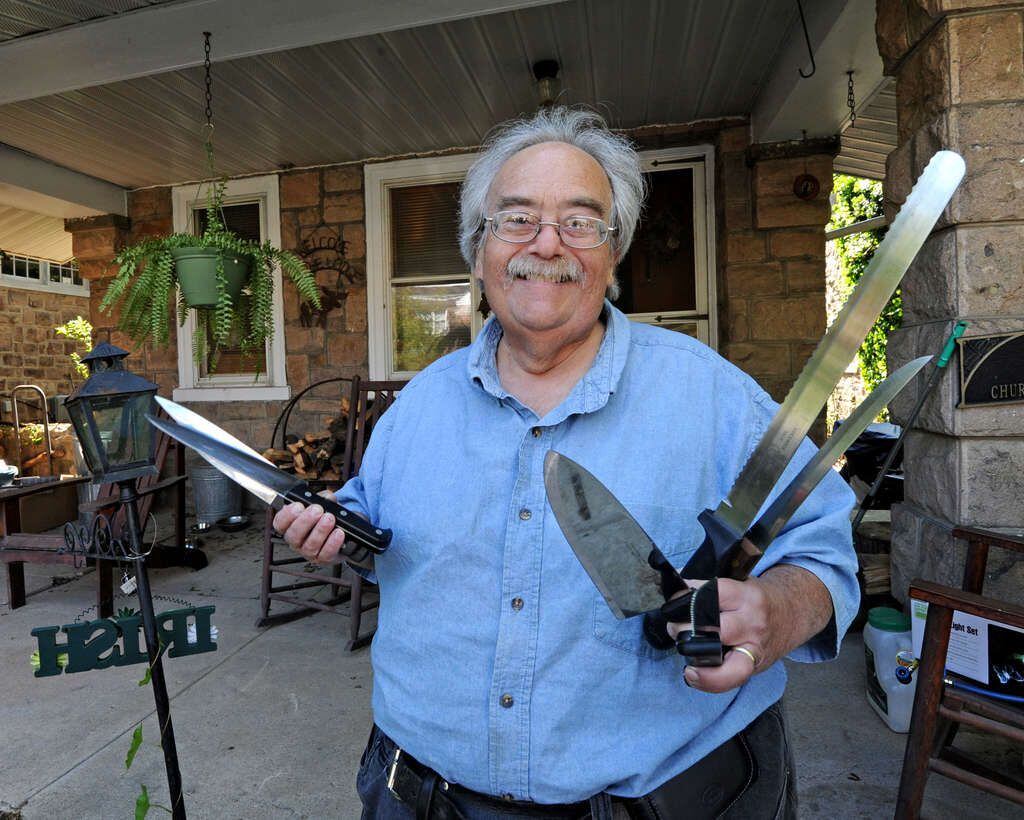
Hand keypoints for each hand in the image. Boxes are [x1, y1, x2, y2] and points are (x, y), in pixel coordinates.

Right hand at [272, 490, 347, 563]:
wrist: (340, 536)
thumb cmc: (325, 520)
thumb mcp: (322, 505)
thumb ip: (323, 498)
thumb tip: (327, 497)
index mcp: (291, 526)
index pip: (279, 523)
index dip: (286, 515)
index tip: (298, 506)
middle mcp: (296, 541)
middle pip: (293, 535)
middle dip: (305, 521)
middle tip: (317, 510)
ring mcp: (308, 552)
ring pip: (310, 545)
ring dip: (320, 530)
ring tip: (329, 518)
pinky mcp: (323, 559)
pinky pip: (325, 554)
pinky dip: (332, 543)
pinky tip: (338, 532)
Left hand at [666, 566, 831, 693]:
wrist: (793, 613)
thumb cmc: (757, 598)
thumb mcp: (739, 582)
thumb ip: (711, 587)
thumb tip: (676, 583)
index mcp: (745, 595)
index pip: (711, 594)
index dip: (686, 597)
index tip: (674, 601)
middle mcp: (751, 622)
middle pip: (712, 627)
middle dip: (683, 628)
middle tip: (674, 627)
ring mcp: (754, 647)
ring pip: (721, 660)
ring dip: (694, 656)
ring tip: (684, 650)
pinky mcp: (754, 666)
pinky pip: (730, 679)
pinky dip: (708, 680)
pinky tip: (693, 674)